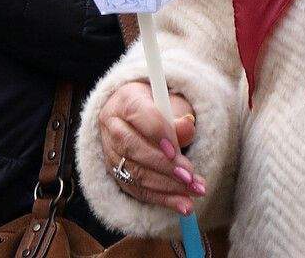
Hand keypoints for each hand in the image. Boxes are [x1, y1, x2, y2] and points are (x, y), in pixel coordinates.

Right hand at [97, 81, 203, 214]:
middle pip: (132, 146)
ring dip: (167, 186)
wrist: (139, 118)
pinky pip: (137, 190)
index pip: (138, 115)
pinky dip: (162, 199)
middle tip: (190, 176)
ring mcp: (110, 151)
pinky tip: (183, 205)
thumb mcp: (171, 105)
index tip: (177, 150)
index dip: (158, 134)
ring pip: (134, 172)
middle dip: (164, 165)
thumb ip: (178, 117)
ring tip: (194, 191)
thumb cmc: (158, 108)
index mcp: (124, 100)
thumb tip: (188, 126)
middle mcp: (112, 124)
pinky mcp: (116, 172)